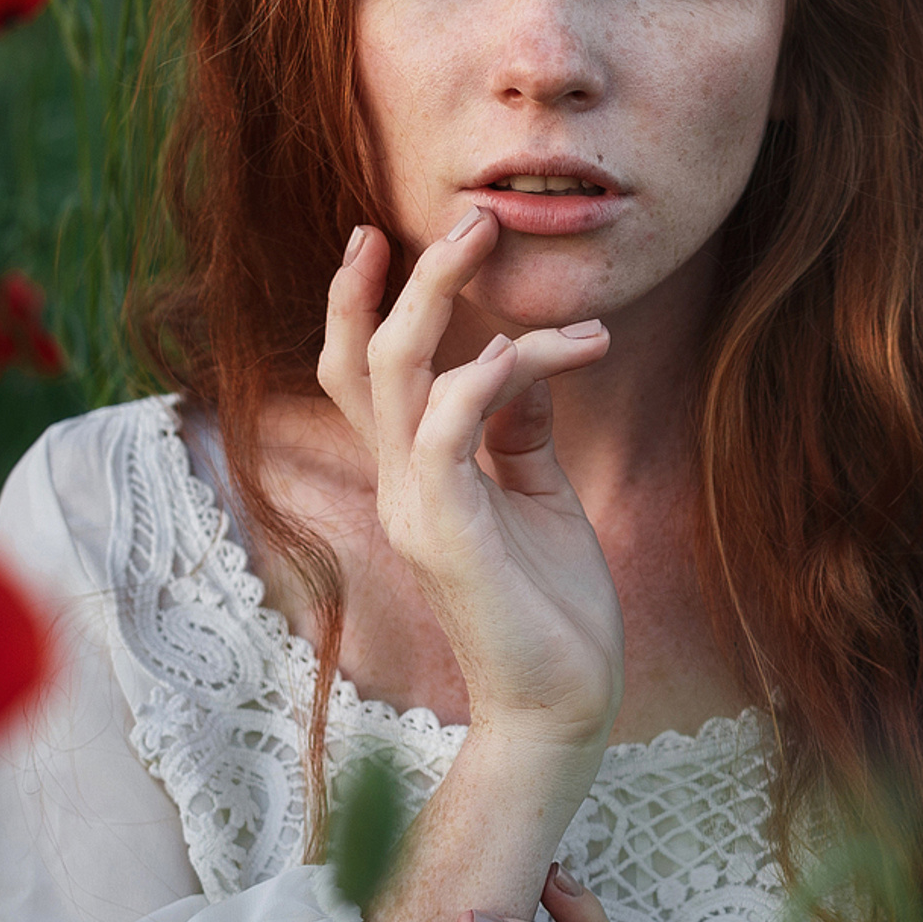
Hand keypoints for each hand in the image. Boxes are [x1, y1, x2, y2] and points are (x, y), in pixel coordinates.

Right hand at [318, 213, 623, 755]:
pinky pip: (450, 424)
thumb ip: (518, 431)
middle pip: (366, 357)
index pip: (363, 374)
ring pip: (397, 372)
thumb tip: (519, 359)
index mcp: (415, 477)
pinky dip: (494, 372)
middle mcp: (399, 485)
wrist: (563, 706)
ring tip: (499, 241)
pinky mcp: (447, 531)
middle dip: (405, 277)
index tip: (385, 234)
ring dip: (445, 296)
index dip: (359, 302)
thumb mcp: (540, 498)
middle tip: (464, 215)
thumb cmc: (554, 609)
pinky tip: (556, 350)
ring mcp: (414, 507)